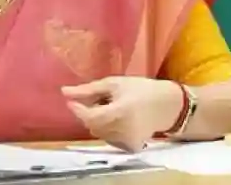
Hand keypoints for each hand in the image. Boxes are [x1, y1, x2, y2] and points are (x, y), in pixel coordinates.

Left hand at [62, 77, 184, 151]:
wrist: (167, 105)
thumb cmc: (140, 89)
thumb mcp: (115, 83)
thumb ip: (89, 89)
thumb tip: (64, 92)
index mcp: (120, 111)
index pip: (90, 116)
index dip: (78, 109)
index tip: (71, 100)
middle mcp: (123, 130)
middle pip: (93, 125)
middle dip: (89, 113)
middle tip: (98, 100)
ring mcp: (128, 141)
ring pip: (99, 133)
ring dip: (98, 121)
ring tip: (111, 108)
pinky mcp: (131, 148)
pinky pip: (110, 139)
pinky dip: (108, 130)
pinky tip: (119, 119)